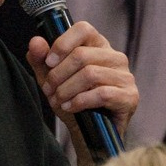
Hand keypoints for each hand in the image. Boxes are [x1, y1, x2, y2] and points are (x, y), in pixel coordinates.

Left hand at [25, 22, 137, 149]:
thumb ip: (41, 60)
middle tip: (49, 89)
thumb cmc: (73, 102)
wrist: (89, 135)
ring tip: (59, 100)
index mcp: (99, 47)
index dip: (62, 43)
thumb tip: (36, 41)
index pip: (83, 29)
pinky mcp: (130, 97)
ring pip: (90, 74)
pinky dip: (80, 101)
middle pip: (82, 55)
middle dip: (59, 74)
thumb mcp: (51, 80)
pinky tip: (71, 107)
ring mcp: (126, 77)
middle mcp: (115, 58)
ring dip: (67, 89)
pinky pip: (102, 93)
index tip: (49, 62)